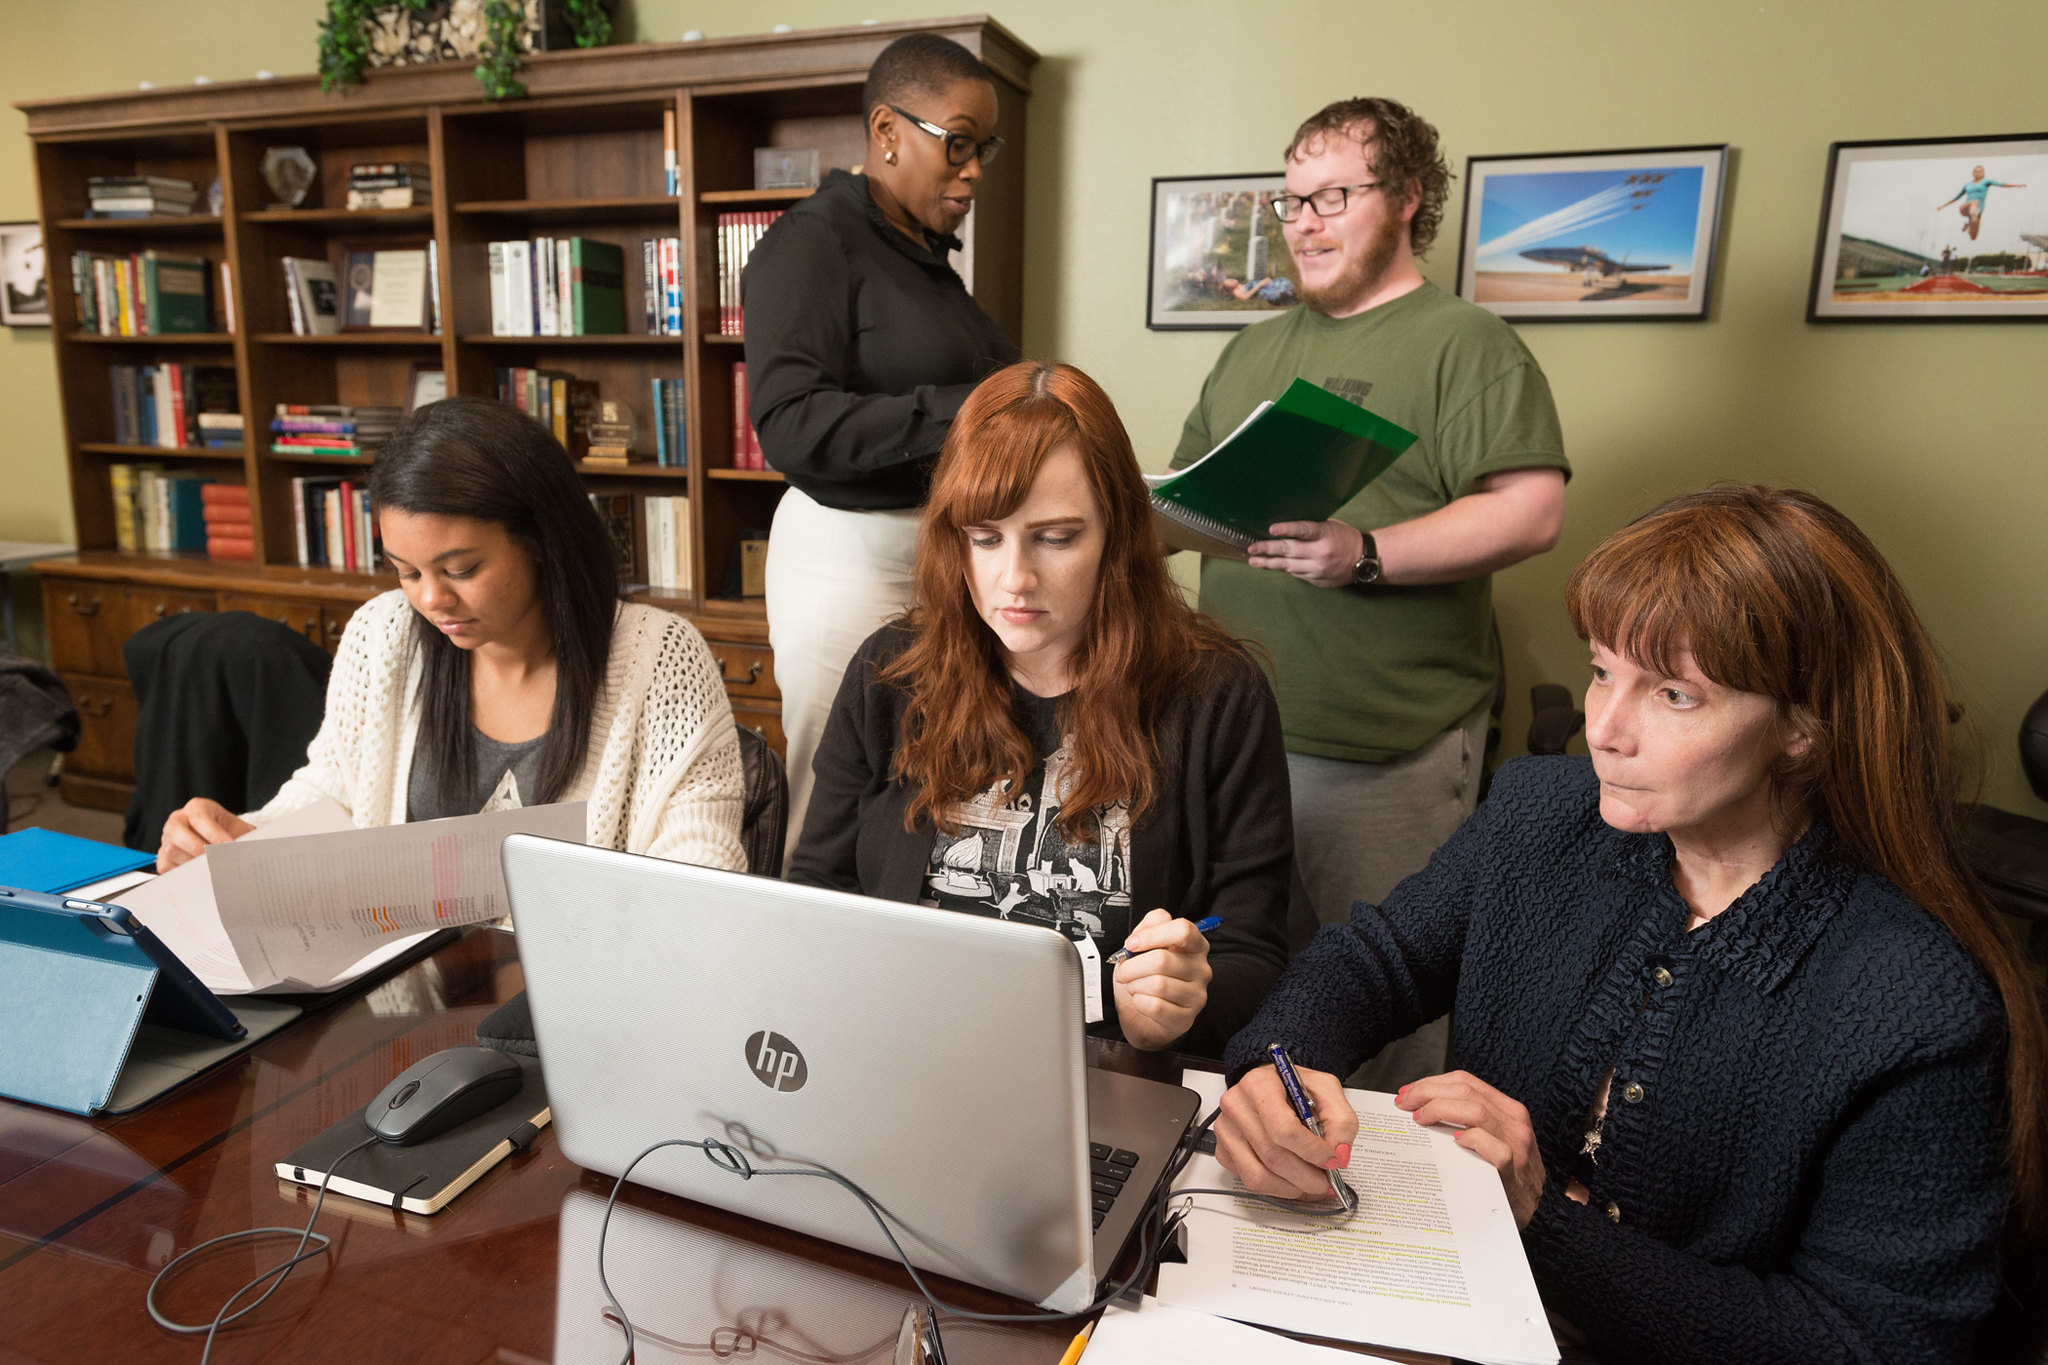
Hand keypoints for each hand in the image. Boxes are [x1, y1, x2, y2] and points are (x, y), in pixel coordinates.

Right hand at [157, 798, 253, 870]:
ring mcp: (168, 839)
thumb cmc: (231, 834)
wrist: (225, 844)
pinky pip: (166, 867)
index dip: (214, 833)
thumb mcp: (239, 831)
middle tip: (217, 860)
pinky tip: (199, 876)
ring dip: (192, 863)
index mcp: (197, 807)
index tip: (230, 846)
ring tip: (212, 870)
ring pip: (171, 851)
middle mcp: (178, 820)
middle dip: (199, 848)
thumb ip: (241, 838)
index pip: (200, 817)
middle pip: (178, 831)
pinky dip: (182, 873)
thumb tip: (243, 850)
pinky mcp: (163, 857)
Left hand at [1110, 908, 1211, 1049]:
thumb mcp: (1144, 946)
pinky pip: (1155, 1006)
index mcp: (1195, 945)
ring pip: (1157, 984)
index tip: (1131, 944)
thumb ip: (1148, 928)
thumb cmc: (1146, 976)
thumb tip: (1140, 935)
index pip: (1183, 930)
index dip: (1152, 935)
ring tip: (1133, 985)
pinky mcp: (1186, 1018)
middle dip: (1132, 966)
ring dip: (1135, 984)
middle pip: (1162, 959)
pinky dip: (1139, 1002)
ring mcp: (1196, 995)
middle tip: (1122, 971)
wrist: (1143, 1013)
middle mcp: (1201, 969)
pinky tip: (1140, 1000)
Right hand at [1215, 1062, 1357, 1199]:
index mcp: (1259, 1085)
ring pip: (1259, 1176)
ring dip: (1292, 1189)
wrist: (1272, 1086)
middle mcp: (1236, 1106)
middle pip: (1273, 1157)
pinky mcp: (1223, 1150)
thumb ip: (1341, 1121)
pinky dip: (1276, 1189)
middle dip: (1307, 1178)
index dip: (1312, 1152)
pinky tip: (1292, 1181)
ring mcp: (1227, 1130)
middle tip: (1326, 1183)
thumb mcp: (1326, 1090)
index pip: (1284, 1129)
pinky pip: (1249, 1181)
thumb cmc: (1294, 1087)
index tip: (1332, 1161)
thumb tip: (1339, 1154)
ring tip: (1311, 1186)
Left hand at [1245, 520, 1364, 587]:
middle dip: (1267, 549)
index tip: (1271, 529)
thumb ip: (1311, 529)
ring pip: (1288, 566)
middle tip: (1251, 549)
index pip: (1303, 530)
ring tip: (1254, 561)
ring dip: (1270, 563)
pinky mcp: (1317, 580)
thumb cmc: (1345, 538)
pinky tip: (1276, 565)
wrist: (1364, 560)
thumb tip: (1286, 529)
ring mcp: (1318, 568)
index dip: (1287, 529)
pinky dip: (1287, 568)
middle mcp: (1320, 552)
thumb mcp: (1331, 527)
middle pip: (1289, 550)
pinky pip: (1297, 574)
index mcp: (1325, 534)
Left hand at [1398, 1071, 1545, 1227]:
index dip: (1432, 1083)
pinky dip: (1473, 1139)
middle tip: (1404, 1103)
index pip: (1465, 1081)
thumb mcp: (1493, 1138)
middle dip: (1427, 1092)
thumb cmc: (1505, 1174)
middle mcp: (1513, 1121)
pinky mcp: (1514, 1169)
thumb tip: (1421, 1107)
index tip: (1408, 1093)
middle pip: (1465, 1090)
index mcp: (1507, 1109)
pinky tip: (1455, 1142)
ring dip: (1440, 1110)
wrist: (1537, 1209)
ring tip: (1420, 1119)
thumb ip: (1468, 1121)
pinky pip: (1495, 1148)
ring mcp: (1516, 1144)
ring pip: (1476, 1111)